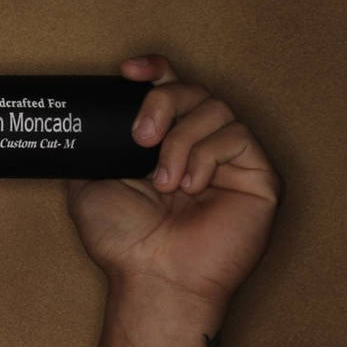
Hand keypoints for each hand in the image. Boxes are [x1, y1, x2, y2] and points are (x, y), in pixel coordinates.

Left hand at [64, 55, 280, 312]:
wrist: (151, 276)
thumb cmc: (123, 241)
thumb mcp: (87, 183)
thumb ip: (93, 146)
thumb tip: (87, 119)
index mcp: (162, 145)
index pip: (168, 88)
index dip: (154, 70)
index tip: (127, 72)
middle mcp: (198, 146)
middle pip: (192, 89)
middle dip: (162, 103)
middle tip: (140, 139)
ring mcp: (230, 159)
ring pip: (215, 108)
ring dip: (181, 140)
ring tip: (164, 182)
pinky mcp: (260, 174)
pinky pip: (237, 136)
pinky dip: (205, 155)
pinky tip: (190, 187)